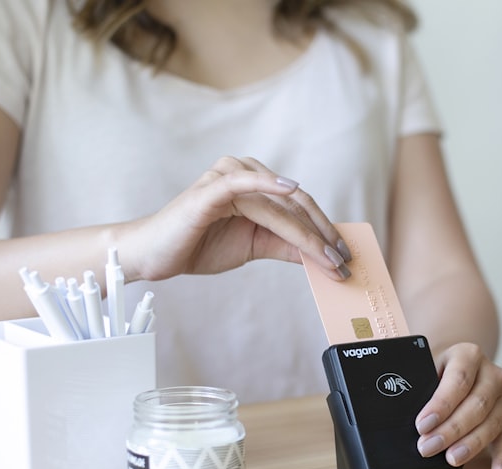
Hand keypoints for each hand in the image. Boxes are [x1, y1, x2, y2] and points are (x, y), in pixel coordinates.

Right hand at [121, 156, 351, 281]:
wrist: (156, 255)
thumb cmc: (200, 245)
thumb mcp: (254, 247)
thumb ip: (286, 246)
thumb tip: (323, 257)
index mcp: (255, 185)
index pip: (299, 207)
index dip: (325, 232)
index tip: (345, 258)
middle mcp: (244, 174)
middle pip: (295, 204)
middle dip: (322, 235)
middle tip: (342, 261)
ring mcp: (226, 178)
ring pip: (277, 205)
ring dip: (306, 231)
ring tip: (326, 255)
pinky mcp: (210, 188)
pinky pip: (242, 183)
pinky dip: (267, 183)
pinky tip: (291, 188)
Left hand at [415, 343, 501, 468]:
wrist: (460, 365)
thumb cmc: (438, 370)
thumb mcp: (426, 367)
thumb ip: (418, 385)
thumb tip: (398, 410)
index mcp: (469, 355)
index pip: (458, 380)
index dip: (441, 405)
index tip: (422, 425)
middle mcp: (492, 374)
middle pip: (477, 404)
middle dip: (451, 430)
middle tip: (427, 448)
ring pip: (493, 422)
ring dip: (472, 444)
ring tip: (451, 459)